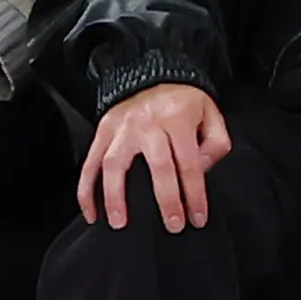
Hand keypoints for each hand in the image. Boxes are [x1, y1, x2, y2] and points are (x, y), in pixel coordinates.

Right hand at [78, 82, 230, 230]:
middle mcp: (147, 123)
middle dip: (165, 200)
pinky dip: (85, 190)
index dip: (194, 194)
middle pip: (157, 166)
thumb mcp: (210, 114)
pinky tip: (91, 213)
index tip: (198, 218)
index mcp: (178, 119)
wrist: (150, 73)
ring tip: (119, 224)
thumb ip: (215, 144)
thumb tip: (200, 171)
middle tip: (171, 227)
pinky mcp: (101, 131)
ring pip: (114, 165)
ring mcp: (121, 128)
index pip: (189, 163)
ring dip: (114, 197)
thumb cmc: (184, 102)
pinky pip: (89, 163)